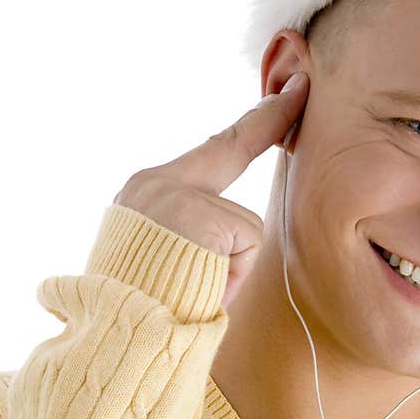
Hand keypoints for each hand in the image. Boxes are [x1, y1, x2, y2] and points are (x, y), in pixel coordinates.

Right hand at [113, 71, 309, 309]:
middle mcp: (156, 183)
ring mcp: (179, 196)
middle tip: (300, 85)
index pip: (212, 149)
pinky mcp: (204, 218)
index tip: (287, 94)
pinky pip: (246, 246)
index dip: (254, 123)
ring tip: (192, 287)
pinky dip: (232, 276)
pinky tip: (202, 288)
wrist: (119, 333)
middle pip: (230, 152)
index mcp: (145, 192)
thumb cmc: (143, 306)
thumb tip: (237, 231)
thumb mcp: (156, 255)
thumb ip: (193, 228)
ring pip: (243, 227)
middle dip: (267, 119)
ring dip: (229, 266)